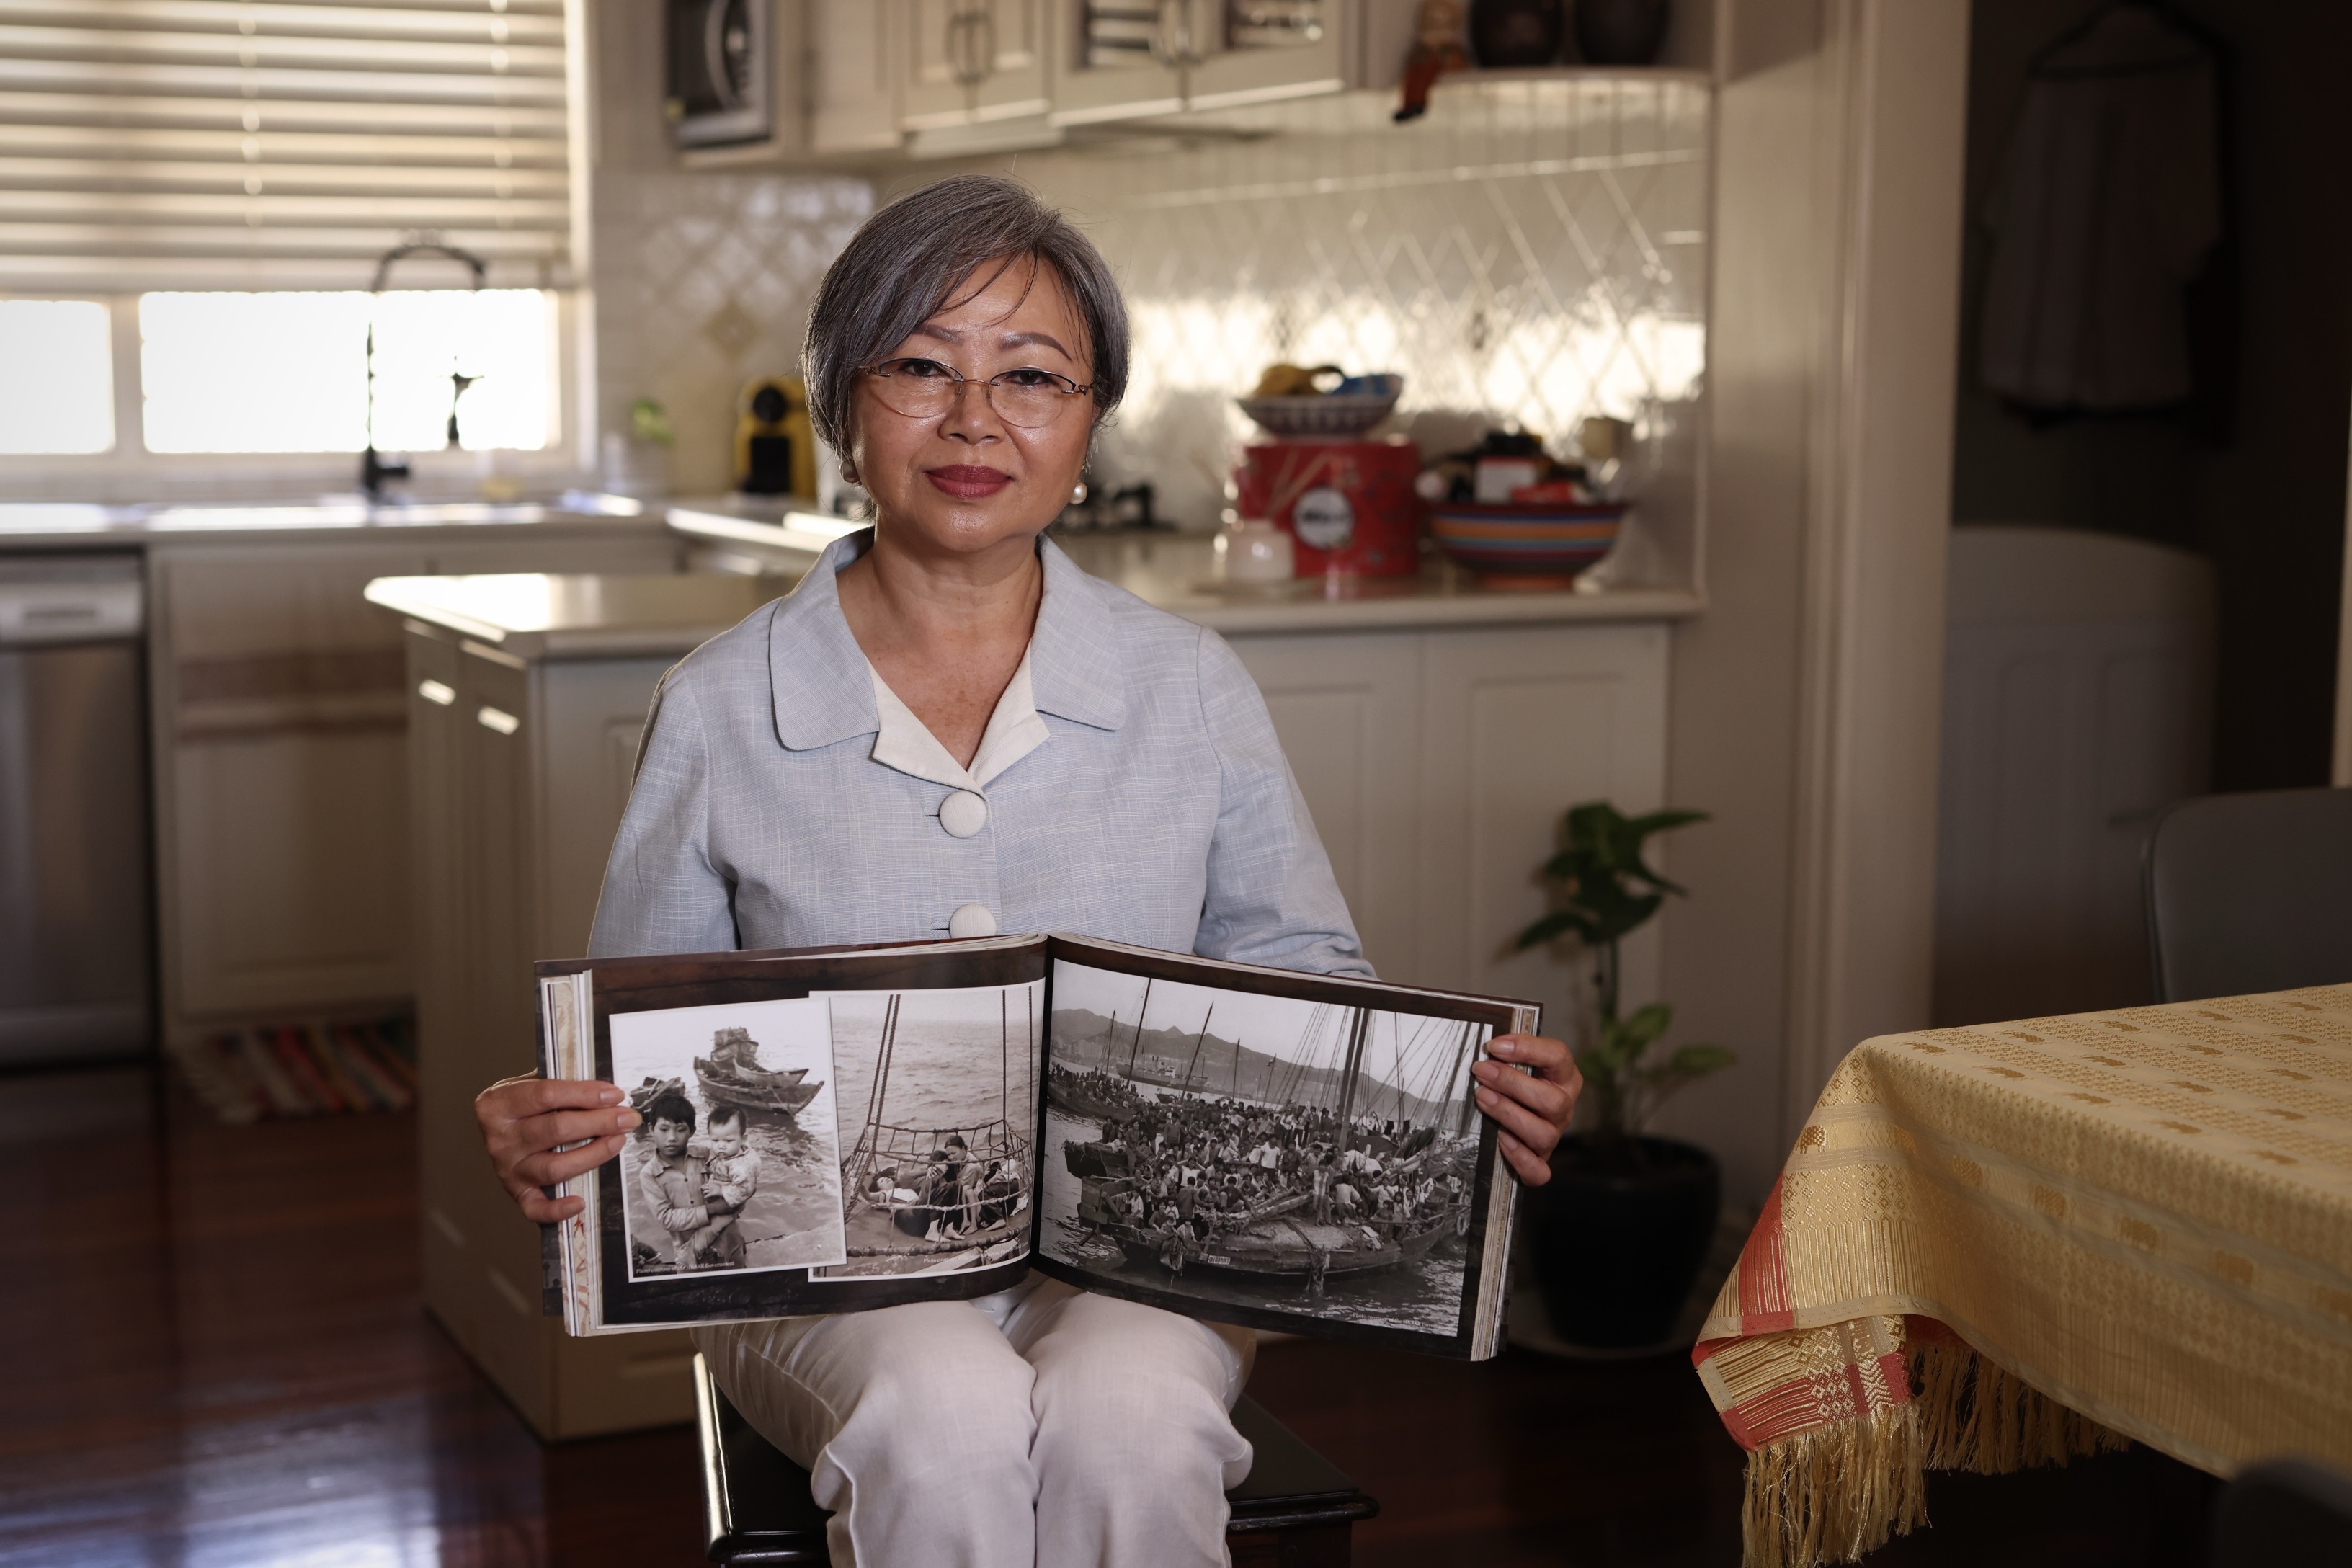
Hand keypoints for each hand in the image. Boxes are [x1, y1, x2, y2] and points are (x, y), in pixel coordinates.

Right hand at [475, 1076, 640, 1222]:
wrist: (497, 1125)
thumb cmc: (523, 1102)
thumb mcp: (532, 1082)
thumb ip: (563, 1083)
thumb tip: (607, 1093)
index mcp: (498, 1104)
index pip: (546, 1095)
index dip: (585, 1094)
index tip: (614, 1094)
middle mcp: (500, 1138)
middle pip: (556, 1130)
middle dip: (600, 1122)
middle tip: (627, 1117)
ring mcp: (507, 1168)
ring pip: (554, 1167)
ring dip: (593, 1154)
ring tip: (617, 1141)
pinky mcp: (516, 1192)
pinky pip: (536, 1208)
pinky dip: (558, 1209)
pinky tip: (580, 1202)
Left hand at [1471, 1034, 1580, 1185]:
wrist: (1517, 1121)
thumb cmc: (1516, 1085)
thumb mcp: (1518, 1065)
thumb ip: (1509, 1055)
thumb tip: (1488, 1045)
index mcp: (1564, 1077)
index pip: (1558, 1057)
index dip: (1527, 1049)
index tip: (1494, 1046)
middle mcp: (1563, 1107)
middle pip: (1552, 1100)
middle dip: (1512, 1084)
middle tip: (1481, 1071)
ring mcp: (1554, 1134)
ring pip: (1544, 1133)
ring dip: (1509, 1114)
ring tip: (1483, 1099)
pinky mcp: (1542, 1159)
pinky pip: (1539, 1170)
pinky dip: (1521, 1158)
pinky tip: (1502, 1141)